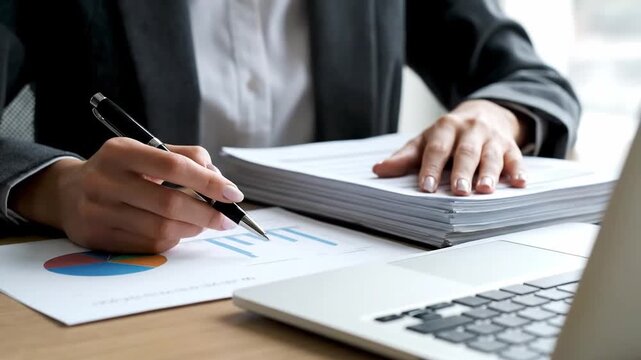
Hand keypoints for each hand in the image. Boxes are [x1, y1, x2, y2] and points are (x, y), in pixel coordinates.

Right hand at [9, 138, 243, 252]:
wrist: (68, 193)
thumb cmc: (120, 170)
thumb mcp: (145, 151)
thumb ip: (185, 158)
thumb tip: (220, 180)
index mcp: (120, 152)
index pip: (173, 166)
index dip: (208, 182)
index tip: (233, 194)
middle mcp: (104, 181)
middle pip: (169, 203)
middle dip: (206, 214)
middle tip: (226, 219)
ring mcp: (97, 212)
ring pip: (160, 229)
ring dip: (191, 229)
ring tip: (203, 224)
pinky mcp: (97, 238)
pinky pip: (147, 246)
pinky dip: (171, 240)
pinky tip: (177, 231)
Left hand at [372, 100, 527, 194]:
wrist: (486, 111)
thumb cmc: (450, 134)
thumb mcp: (427, 140)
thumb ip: (405, 156)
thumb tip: (378, 169)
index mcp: (445, 128)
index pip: (437, 149)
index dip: (431, 168)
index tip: (425, 186)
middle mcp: (470, 131)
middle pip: (466, 152)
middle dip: (462, 171)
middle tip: (458, 190)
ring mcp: (492, 138)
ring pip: (491, 156)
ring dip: (489, 173)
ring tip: (485, 190)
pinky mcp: (511, 146)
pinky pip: (516, 158)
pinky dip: (519, 171)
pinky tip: (520, 183)